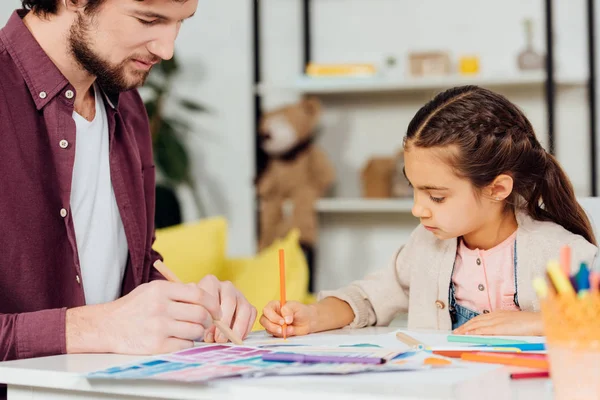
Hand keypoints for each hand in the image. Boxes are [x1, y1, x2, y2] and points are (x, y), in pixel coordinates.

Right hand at [66, 280, 221, 354]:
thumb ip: (177, 290)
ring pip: (195, 331)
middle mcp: (160, 307)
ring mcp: (158, 327)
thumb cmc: (133, 307)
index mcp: (161, 290)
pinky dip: (187, 343)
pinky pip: (185, 345)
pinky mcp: (156, 345)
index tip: (216, 309)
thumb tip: (204, 295)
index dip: (212, 302)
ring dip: (198, 332)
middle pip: (200, 314)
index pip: (198, 293)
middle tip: (208, 322)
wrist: (107, 326)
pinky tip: (180, 339)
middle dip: (209, 319)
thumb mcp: (152, 289)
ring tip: (192, 330)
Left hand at [198, 275, 256, 343]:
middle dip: (225, 323)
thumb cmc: (197, 316)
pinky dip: (246, 327)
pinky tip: (237, 338)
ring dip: (238, 327)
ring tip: (230, 340)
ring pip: (244, 308)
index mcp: (210, 282)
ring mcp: (239, 294)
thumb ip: (197, 319)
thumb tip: (208, 334)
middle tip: (219, 340)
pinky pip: (251, 314)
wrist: (204, 317)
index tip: (206, 335)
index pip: (211, 296)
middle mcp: (226, 286)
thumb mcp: (193, 314)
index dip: (210, 317)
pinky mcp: (249, 304)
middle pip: (229, 301)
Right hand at [260, 300, 316, 336]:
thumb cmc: (301, 311)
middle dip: (272, 326)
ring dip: (277, 332)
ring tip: (290, 329)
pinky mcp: (276, 332)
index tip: (282, 321)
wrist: (308, 321)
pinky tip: (290, 331)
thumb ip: (288, 310)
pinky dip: (281, 335)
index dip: (272, 317)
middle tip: (282, 329)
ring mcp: (273, 324)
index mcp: (274, 305)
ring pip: (267, 329)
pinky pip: (274, 335)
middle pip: (263, 321)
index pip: (266, 310)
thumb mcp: (295, 306)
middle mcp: (271, 315)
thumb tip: (285, 320)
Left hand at [452, 311, 543, 335]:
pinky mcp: (500, 327)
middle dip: (464, 326)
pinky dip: (475, 332)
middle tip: (455, 332)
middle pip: (476, 321)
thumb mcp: (513, 323)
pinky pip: (484, 330)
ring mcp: (497, 321)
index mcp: (499, 313)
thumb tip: (495, 332)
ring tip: (457, 334)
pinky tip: (468, 334)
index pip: (480, 318)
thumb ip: (503, 326)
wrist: (538, 321)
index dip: (470, 323)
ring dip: (466, 329)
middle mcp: (496, 315)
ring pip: (477, 324)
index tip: (463, 328)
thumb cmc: (529, 323)